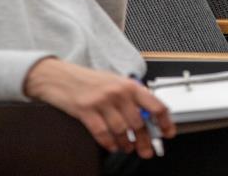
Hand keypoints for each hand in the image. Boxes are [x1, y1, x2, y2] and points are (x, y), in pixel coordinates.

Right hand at [23, 58, 175, 157]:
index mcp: (129, 85)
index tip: (168, 133)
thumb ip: (131, 97)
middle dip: (144, 140)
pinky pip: (102, 133)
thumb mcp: (114, 82)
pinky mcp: (86, 111)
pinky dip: (109, 143)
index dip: (165, 122)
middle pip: (139, 123)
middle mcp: (118, 93)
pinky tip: (112, 145)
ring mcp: (101, 102)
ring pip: (122, 130)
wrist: (59, 76)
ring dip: (126, 143)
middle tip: (146, 150)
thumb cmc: (88, 80)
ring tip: (127, 147)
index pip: (155, 105)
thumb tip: (149, 116)